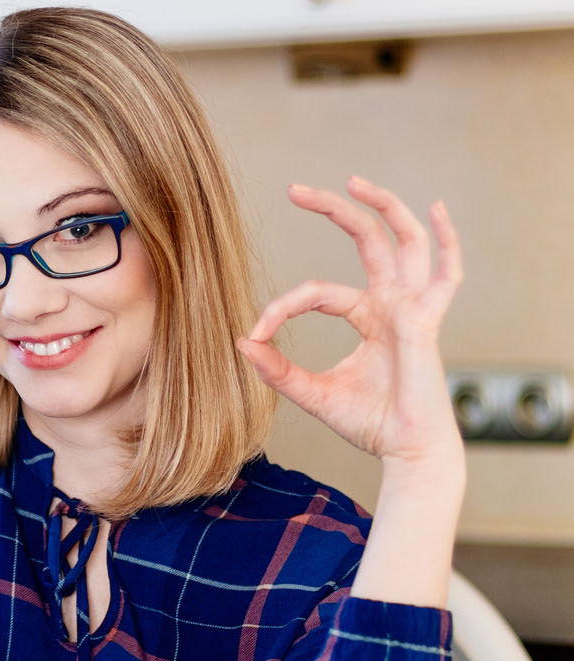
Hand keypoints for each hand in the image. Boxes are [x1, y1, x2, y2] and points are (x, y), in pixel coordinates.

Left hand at [239, 177, 465, 605]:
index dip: (282, 307)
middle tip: (295, 189)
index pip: (316, 292)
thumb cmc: (369, 423)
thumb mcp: (312, 393)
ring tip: (352, 181)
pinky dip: (446, 241)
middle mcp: (392, 304)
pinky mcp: (423, 322)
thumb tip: (240, 342)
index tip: (256, 331)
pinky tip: (436, 209)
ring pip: (404, 241)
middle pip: (367, 239)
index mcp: (368, 316)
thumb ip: (277, 369)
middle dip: (333, 210)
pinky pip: (442, 276)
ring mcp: (412, 308)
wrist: (404, 451)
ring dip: (383, 206)